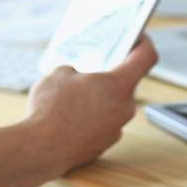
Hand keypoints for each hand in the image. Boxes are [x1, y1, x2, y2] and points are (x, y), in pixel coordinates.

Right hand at [19, 35, 157, 182]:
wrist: (40, 149)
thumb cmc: (51, 110)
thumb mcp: (59, 74)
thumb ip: (76, 71)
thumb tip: (77, 77)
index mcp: (118, 85)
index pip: (146, 58)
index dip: (144, 43)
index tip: (138, 37)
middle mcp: (124, 108)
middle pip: (127, 83)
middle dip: (110, 75)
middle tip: (93, 68)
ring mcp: (116, 128)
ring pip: (114, 105)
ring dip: (99, 97)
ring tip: (74, 95)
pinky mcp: (104, 144)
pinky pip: (103, 123)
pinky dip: (92, 117)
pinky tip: (71, 115)